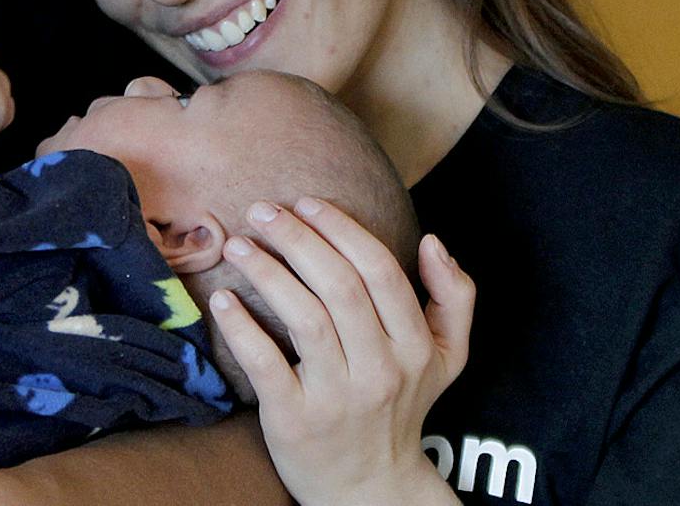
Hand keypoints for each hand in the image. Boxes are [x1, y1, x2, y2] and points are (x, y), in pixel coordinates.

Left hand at [210, 198, 474, 505]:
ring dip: (268, 272)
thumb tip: (434, 241)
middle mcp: (381, 370)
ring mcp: (338, 397)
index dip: (342, 229)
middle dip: (298, 238)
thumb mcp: (448, 356)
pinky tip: (224, 299)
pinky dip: (243, 328)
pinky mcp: (296, 420)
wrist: (371, 486)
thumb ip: (455, 297)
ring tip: (239, 244)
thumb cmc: (403, 405)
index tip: (307, 202)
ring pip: (305, 319)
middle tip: (263, 209)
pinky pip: (267, 365)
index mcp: (416, 347)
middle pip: (340, 287)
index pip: (381, 272)